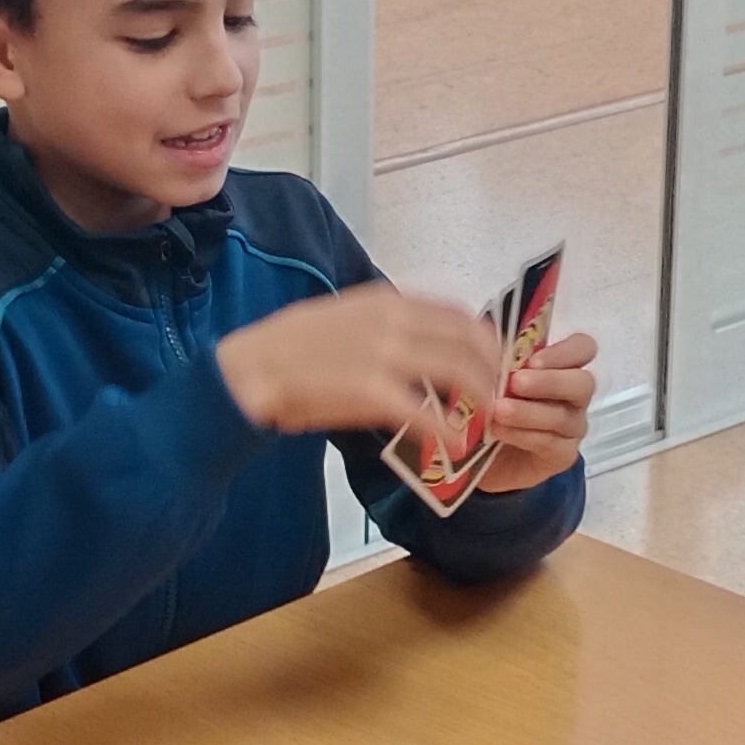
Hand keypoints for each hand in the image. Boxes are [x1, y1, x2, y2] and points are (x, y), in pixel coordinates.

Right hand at [218, 284, 507, 438]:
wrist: (247, 372)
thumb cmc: (288, 350)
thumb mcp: (341, 318)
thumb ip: (382, 326)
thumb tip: (416, 343)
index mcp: (385, 301)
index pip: (457, 313)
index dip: (485, 339)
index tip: (492, 361)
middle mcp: (392, 320)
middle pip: (468, 340)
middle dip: (492, 370)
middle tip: (498, 395)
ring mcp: (384, 355)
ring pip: (459, 371)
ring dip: (480, 396)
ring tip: (483, 419)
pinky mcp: (372, 393)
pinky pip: (426, 413)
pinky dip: (448, 430)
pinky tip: (455, 443)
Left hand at [478, 328, 598, 493]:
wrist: (479, 454)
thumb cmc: (489, 404)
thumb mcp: (491, 376)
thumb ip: (501, 361)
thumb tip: (494, 344)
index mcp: (562, 367)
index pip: (584, 348)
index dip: (565, 351)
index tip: (533, 361)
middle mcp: (574, 396)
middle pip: (583, 383)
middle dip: (550, 382)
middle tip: (516, 383)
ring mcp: (572, 428)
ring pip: (564, 416)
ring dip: (529, 411)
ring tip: (499, 410)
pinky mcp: (562, 456)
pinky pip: (550, 443)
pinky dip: (523, 435)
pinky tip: (499, 430)